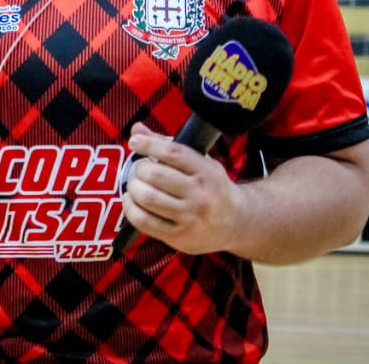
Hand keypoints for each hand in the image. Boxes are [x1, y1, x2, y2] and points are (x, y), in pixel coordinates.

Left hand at [120, 123, 244, 254]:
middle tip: (140, 170)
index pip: (173, 152)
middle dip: (139, 169)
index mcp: (208, 172)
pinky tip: (132, 201)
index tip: (135, 142)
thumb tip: (137, 131)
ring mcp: (191, 218)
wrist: (238, 223)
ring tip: (135, 185)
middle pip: (155, 175)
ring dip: (133, 188)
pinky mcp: (180, 237)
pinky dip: (130, 208)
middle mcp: (201, 196)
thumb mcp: (200, 162)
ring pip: (147, 198)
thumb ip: (167, 145)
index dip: (149, 144)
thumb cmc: (212, 188)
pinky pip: (144, 221)